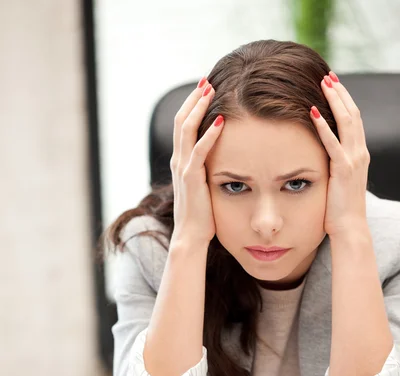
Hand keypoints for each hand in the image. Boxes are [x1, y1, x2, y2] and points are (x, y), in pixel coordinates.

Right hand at [170, 78, 224, 245]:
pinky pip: (199, 152)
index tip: (205, 88)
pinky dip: (209, 135)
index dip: (192, 105)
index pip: (183, 125)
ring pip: (186, 130)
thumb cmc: (201, 215)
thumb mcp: (203, 186)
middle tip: (207, 80)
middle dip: (194, 99)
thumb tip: (222, 158)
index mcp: (180, 161)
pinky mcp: (191, 179)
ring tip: (210, 90)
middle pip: (182, 121)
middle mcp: (178, 161)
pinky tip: (220, 121)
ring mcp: (183, 169)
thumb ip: (207, 170)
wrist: (190, 236)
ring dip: (199, 108)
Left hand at [310, 72, 370, 237]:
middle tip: (327, 76)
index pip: (353, 120)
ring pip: (346, 123)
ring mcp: (354, 160)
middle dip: (340, 93)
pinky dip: (322, 127)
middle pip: (352, 114)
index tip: (332, 84)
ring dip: (335, 101)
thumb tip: (319, 155)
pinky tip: (312, 113)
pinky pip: (333, 144)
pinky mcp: (343, 170)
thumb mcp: (337, 180)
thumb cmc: (339, 208)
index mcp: (358, 154)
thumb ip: (333, 164)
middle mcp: (360, 153)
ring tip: (323, 84)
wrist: (349, 227)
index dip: (344, 100)